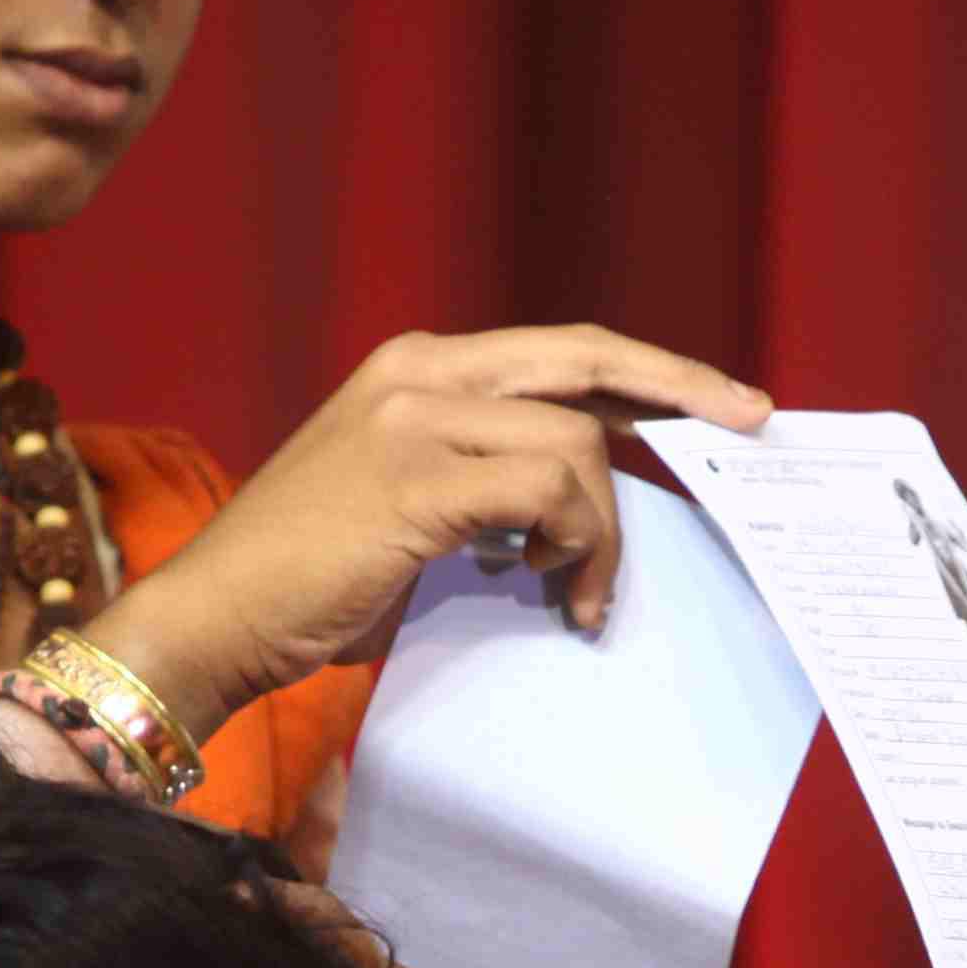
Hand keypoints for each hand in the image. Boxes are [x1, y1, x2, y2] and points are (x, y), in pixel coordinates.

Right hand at [103, 328, 772, 725]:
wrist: (217, 617)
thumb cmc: (311, 578)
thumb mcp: (410, 504)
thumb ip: (487, 481)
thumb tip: (574, 506)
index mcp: (419, 367)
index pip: (562, 351)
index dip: (649, 372)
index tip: (721, 401)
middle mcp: (420, 372)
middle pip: (586, 357)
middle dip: (681, 386)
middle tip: (749, 423)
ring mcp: (415, 418)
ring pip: (574, 444)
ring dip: (600, 529)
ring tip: (573, 589)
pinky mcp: (416, 479)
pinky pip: (545, 491)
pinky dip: (570, 544)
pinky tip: (547, 586)